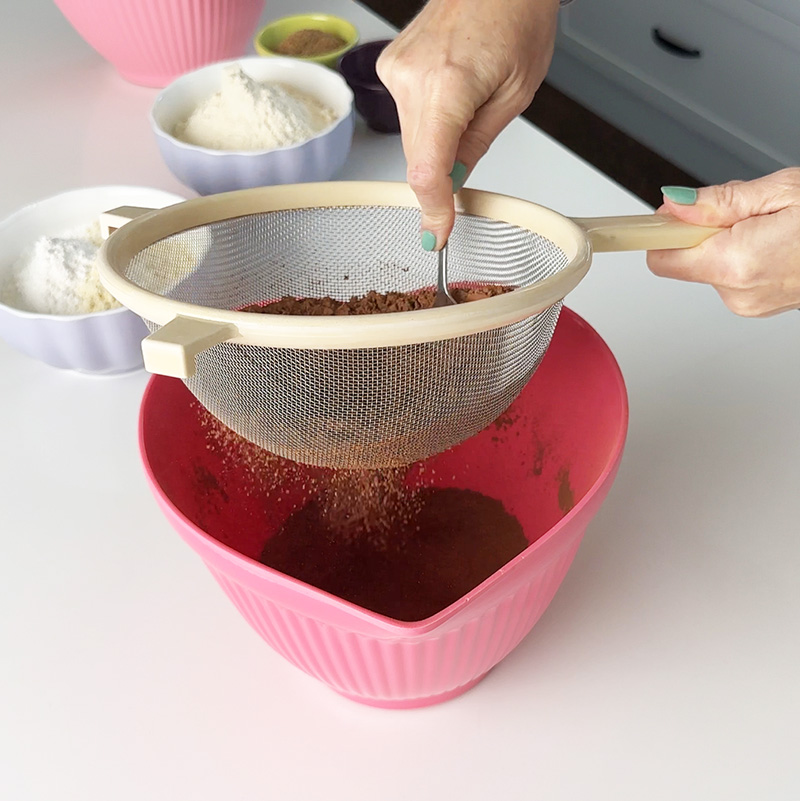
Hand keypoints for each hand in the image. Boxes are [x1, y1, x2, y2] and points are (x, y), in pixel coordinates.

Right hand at [376, 0, 559, 250]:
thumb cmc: (517, 18)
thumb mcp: (514, 95)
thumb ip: (476, 146)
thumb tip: (453, 186)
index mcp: (448, 86)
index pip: (427, 170)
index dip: (432, 209)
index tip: (437, 234)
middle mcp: (412, 78)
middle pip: (417, 159)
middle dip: (440, 174)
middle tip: (470, 153)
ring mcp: (396, 70)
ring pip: (410, 139)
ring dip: (435, 144)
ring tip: (467, 103)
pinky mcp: (390, 65)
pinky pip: (405, 114)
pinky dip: (427, 120)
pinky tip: (449, 92)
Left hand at [647, 168, 799, 315]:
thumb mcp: (781, 191)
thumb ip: (721, 201)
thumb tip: (677, 203)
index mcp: (735, 264)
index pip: (662, 258)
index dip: (664, 231)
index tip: (668, 215)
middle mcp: (737, 293)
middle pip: (689, 257)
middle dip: (707, 229)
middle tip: (747, 212)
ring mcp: (749, 304)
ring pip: (712, 264)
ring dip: (730, 241)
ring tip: (772, 227)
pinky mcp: (760, 306)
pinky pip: (734, 275)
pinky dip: (746, 255)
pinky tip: (777, 243)